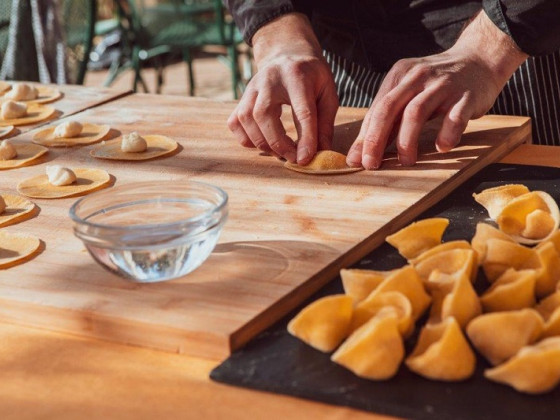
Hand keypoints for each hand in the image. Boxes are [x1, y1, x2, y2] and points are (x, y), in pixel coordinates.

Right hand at [227, 13, 338, 164]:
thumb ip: (325, 123)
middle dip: (278, 143)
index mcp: (297, 76)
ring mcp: (251, 87)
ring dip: (262, 143)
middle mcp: (269, 80)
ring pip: (246, 119)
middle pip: (264, 115)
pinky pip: (235, 123)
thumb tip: (322, 152)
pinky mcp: (241, 97)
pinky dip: (246, 139)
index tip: (305, 159)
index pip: (301, 111)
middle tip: (294, 158)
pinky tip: (263, 142)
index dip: (305, 138)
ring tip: (280, 151)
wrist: (287, 54)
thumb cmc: (311, 77)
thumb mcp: (328, 93)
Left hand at [347, 10, 528, 169]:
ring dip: (407, 140)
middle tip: (371, 164)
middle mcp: (418, 77)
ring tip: (406, 161)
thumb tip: (361, 152)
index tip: (355, 160)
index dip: (364, 137)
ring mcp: (443, 85)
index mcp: (399, 75)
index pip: (376, 109)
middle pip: (389, 108)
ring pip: (416, 112)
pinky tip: (441, 147)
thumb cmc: (436, 85)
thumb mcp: (409, 93)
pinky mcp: (467, 95)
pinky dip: (447, 133)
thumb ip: (388, 119)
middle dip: (376, 139)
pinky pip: (455, 116)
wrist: (480, 59)